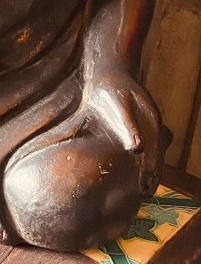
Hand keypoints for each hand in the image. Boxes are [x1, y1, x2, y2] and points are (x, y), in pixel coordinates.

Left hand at [88, 68, 161, 192]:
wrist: (109, 70)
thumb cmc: (111, 87)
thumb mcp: (119, 104)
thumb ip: (129, 125)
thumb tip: (137, 149)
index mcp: (151, 121)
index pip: (154, 153)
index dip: (150, 172)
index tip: (144, 188)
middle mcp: (151, 124)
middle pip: (155, 154)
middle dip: (151, 174)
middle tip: (144, 194)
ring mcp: (145, 123)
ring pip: (150, 151)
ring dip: (148, 169)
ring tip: (143, 188)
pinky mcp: (136, 122)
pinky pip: (141, 144)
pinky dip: (140, 158)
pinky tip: (133, 168)